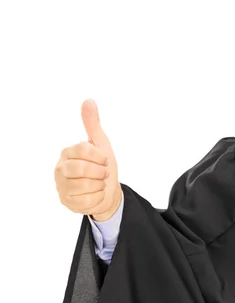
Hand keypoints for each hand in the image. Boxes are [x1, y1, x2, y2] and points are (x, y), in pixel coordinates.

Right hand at [54, 99, 120, 221]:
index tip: (104, 160)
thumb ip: (92, 124)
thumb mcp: (100, 144)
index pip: (83, 149)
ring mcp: (61, 186)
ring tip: (98, 183)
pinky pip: (88, 200)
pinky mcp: (66, 202)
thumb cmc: (101, 166)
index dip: (100, 156)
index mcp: (67, 152)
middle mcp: (60, 168)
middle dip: (100, 171)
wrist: (106, 192)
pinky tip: (95, 194)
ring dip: (100, 185)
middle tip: (102, 173)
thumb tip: (89, 100)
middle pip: (82, 168)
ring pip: (86, 186)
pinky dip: (97, 198)